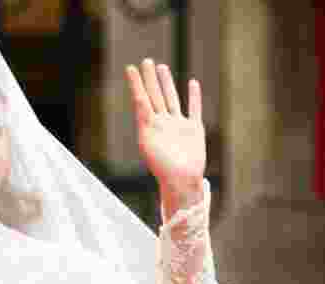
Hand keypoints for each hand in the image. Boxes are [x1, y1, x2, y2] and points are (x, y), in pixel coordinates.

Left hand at [124, 59, 205, 208]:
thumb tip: (138, 98)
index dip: (136, 83)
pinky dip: (193, 97)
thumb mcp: (148, 140)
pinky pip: (193, 110)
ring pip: (171, 100)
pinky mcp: (194, 130)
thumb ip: (144, 118)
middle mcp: (162, 124)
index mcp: (149, 127)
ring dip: (167, 84)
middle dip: (151, 79)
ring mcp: (178, 126)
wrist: (182, 181)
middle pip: (155, 96)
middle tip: (147, 61)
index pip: (141, 100)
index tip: (130, 68)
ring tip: (162, 68)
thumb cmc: (162, 167)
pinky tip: (192, 84)